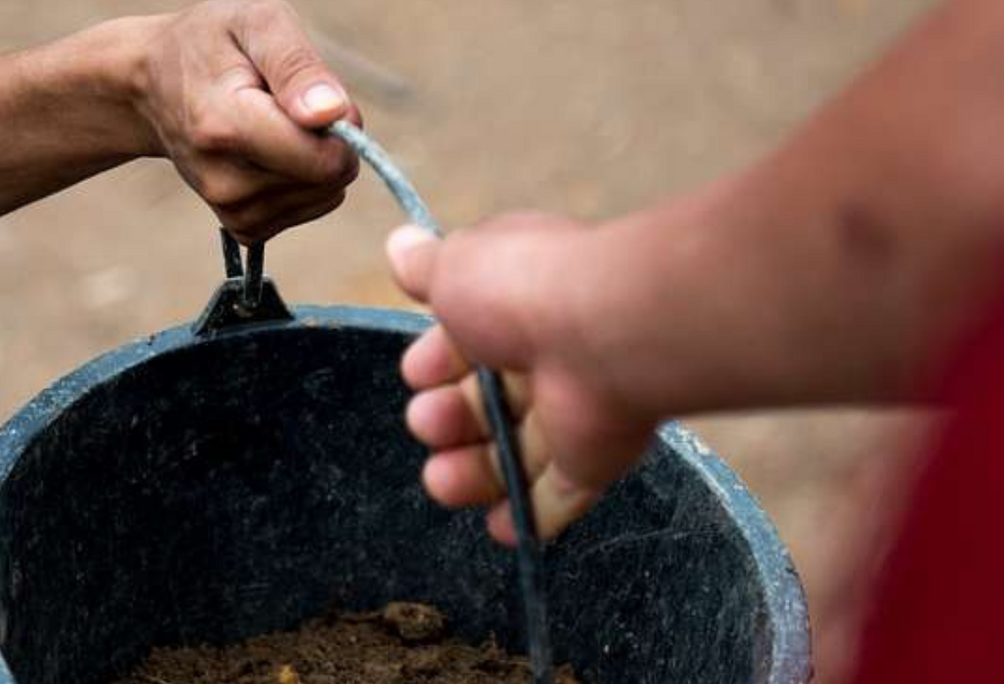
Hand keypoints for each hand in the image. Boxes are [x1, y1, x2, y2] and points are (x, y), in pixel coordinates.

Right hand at [134, 0, 360, 243]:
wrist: (151, 85)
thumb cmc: (211, 44)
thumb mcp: (255, 23)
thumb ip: (297, 67)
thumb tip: (335, 114)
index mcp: (225, 125)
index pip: (322, 159)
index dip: (342, 124)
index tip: (315, 95)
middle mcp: (224, 180)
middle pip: (329, 178)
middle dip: (329, 138)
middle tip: (288, 102)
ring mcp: (231, 208)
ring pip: (325, 194)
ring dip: (316, 156)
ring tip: (272, 122)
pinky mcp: (243, 225)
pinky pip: (311, 207)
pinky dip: (305, 179)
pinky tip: (271, 150)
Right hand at [386, 213, 662, 544]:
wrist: (606, 332)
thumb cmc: (524, 289)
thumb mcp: (456, 265)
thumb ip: (425, 265)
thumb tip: (398, 243)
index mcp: (516, 305)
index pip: (468, 342)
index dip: (436, 361)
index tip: (417, 373)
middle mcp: (547, 357)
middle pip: (487, 404)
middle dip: (447, 418)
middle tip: (430, 421)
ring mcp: (574, 412)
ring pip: (515, 455)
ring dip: (472, 474)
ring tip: (442, 481)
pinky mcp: (594, 458)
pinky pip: (561, 496)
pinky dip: (531, 516)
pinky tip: (501, 529)